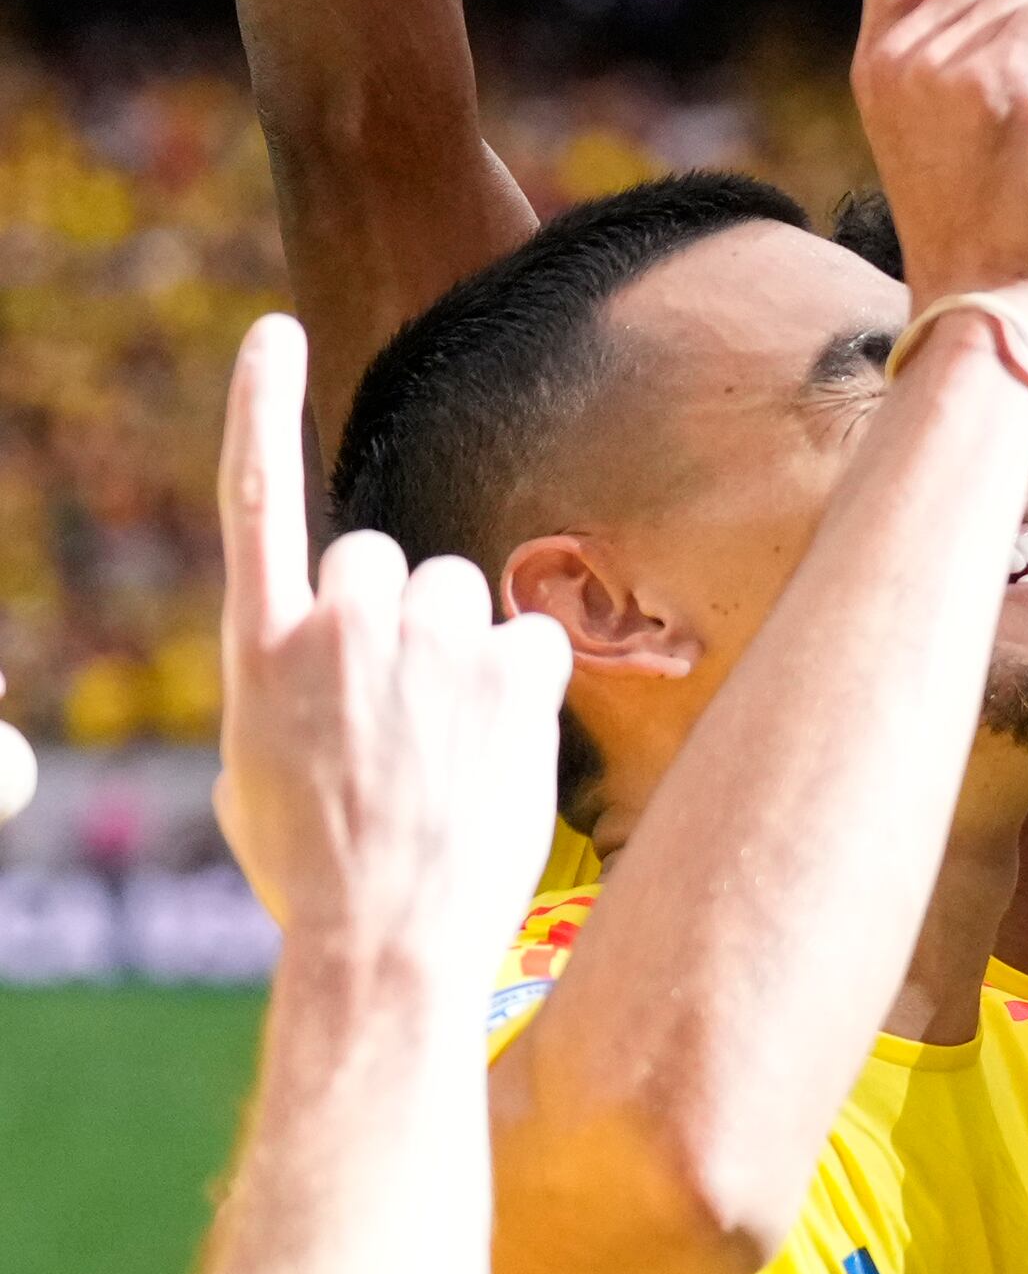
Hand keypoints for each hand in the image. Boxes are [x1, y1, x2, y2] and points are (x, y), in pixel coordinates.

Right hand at [208, 312, 570, 968]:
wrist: (383, 938)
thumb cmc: (317, 873)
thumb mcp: (257, 773)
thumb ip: (290, 685)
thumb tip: (323, 664)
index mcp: (259, 651)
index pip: (253, 501)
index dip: (260, 408)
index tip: (271, 335)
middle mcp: (336, 626)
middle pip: (383, 559)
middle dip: (398, 616)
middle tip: (399, 712)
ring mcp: (421, 642)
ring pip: (459, 595)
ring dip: (460, 652)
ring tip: (444, 746)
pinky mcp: (506, 666)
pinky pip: (529, 638)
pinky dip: (524, 684)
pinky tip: (498, 747)